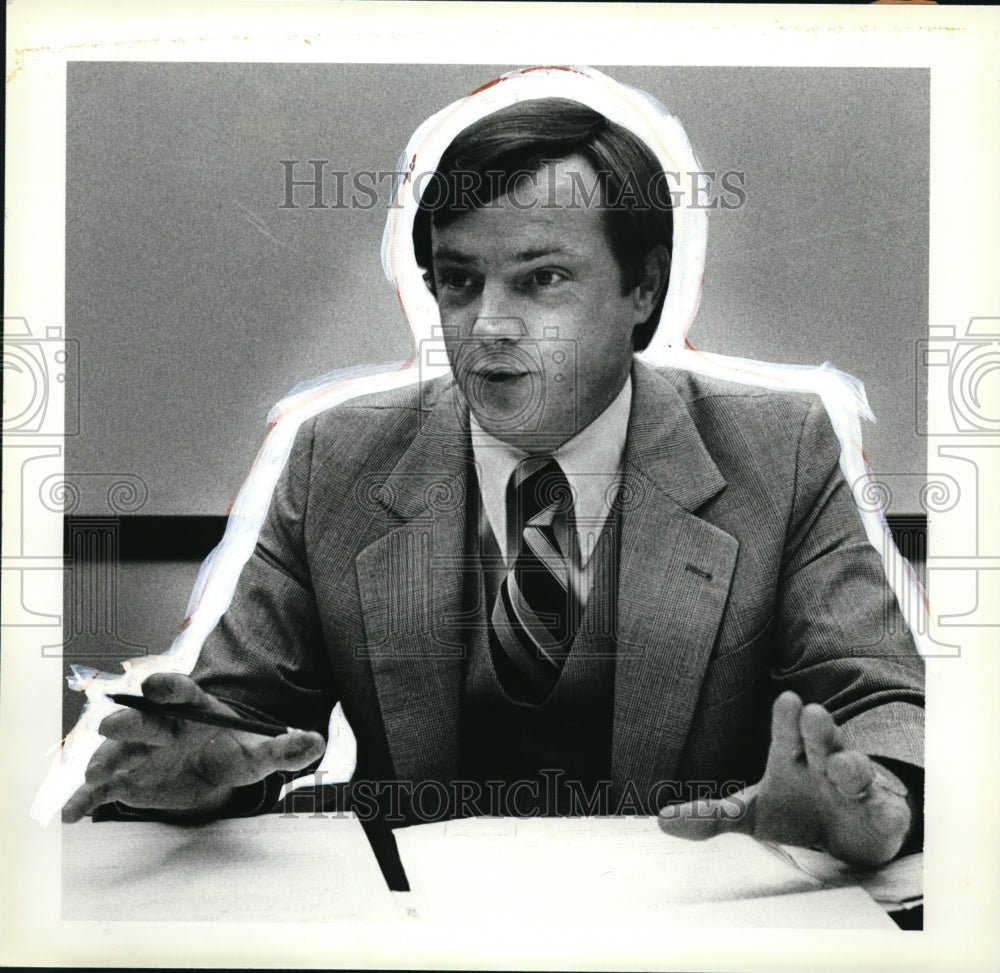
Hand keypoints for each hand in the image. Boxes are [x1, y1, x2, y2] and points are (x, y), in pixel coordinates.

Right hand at [62, 672, 325, 822]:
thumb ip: (284, 748)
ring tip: (93, 776)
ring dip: (102, 762)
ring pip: (116, 754)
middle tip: (111, 724)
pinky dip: (86, 801)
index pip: (178, 692)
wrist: (211, 769)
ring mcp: (138, 753)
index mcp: (190, 709)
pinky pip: (102, 790)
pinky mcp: (125, 781)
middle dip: (127, 722)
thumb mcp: (260, 753)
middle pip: (141, 720)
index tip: (156, 686)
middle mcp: (159, 726)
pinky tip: (73, 815)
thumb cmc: (233, 751)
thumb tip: (316, 743)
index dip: (166, 688)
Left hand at [657, 691, 912, 865]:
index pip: (787, 733)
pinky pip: (888, 812)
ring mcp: (855, 789)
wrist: (844, 837)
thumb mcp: (750, 814)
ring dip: (851, 766)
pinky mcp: (882, 817)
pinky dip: (888, 811)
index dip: (787, 718)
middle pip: (822, 741)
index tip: (787, 699)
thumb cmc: (795, 811)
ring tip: (843, 767)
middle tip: (813, 714)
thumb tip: (661, 821)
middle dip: (818, 729)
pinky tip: (885, 810)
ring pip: (855, 771)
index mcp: (792, 758)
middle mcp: (825, 765)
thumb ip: (711, 816)